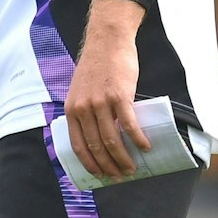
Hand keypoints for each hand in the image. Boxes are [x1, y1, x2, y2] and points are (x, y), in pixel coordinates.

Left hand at [63, 0, 149, 178]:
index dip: (90, 164)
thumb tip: (97, 135)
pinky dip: (138, 139)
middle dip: (109, 166)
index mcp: (71, 109)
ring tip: (132, 167)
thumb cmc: (96, 67)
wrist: (107, 41)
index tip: (100, 175)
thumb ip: (84, 110)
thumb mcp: (79, 90)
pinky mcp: (119, 95)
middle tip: (120, 175)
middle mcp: (83, 108)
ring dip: (123, 158)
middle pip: (96, 146)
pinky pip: (129, 124)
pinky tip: (145, 148)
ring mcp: (100, 102)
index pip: (78, 145)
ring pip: (112, 140)